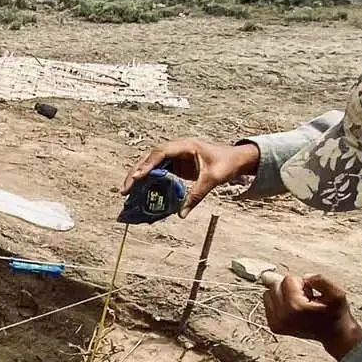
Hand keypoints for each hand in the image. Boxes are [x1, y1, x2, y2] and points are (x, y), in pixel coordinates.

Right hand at [121, 139, 259, 214]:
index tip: (136, 177)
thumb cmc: (226, 164)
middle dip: (135, 172)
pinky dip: (147, 179)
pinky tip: (140, 191)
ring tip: (127, 191)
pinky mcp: (174, 164)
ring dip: (138, 175)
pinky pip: (156, 169)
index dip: (147, 165)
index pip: (160, 153)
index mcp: (185, 146)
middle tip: (125, 189)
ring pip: (149, 163)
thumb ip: (196, 196)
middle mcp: (176, 148)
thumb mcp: (212, 180)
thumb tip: (181, 215)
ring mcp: (174, 155)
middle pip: (149, 157)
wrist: (236, 159)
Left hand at [264, 274, 361, 358]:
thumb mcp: (337, 294)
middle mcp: (281, 316)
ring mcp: (275, 323)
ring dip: (283, 294)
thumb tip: (304, 277)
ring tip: (300, 304)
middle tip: (306, 298)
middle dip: (290, 287)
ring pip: (269, 294)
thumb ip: (321, 280)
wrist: (334, 334)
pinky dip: (280, 303)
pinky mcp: (273, 326)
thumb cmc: (336, 315)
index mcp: (295, 307)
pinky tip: (294, 310)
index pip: (287, 280)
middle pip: (275, 286)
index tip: (311, 293)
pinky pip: (268, 304)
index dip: (302, 283)